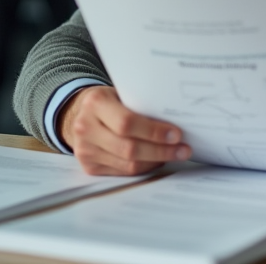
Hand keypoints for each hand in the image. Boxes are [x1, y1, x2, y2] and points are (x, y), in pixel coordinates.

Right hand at [58, 85, 191, 175]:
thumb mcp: (121, 93)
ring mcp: (85, 149)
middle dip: (161, 150)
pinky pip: (123, 172)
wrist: (81, 113)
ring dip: (156, 161)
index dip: (153, 131)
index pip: (127, 123)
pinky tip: (157, 160)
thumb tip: (176, 121)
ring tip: (176, 155)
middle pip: (128, 148)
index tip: (176, 134)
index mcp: (95, 103)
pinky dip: (144, 167)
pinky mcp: (89, 166)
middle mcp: (86, 127)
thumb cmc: (111, 101)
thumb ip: (141, 104)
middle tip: (183, 149)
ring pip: (128, 164)